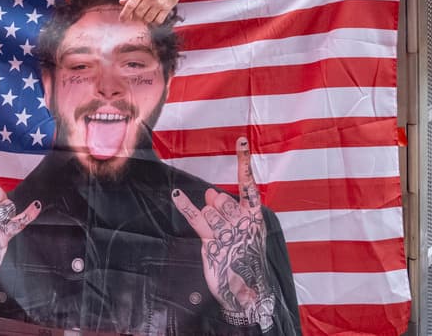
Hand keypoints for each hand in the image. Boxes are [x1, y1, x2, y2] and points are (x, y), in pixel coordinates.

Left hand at [119, 0, 179, 23]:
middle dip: (135, 17)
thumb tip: (122, 2)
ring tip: (145, 15)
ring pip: (147, 19)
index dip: (124, 14)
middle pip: (138, 14)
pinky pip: (158, 21)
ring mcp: (159, 3)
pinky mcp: (167, 8)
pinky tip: (153, 17)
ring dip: (144, 19)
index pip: (130, 5)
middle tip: (136, 15)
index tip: (122, 19)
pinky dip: (154, 22)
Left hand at [173, 137, 275, 330]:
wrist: (247, 291)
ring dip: (208, 220)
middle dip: (217, 207)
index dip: (244, 162)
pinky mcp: (212, 243)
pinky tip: (177, 195)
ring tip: (219, 239)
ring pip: (208, 210)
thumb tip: (210, 191)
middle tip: (223, 227)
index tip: (240, 141)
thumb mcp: (243, 228)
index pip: (248, 184)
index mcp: (255, 216)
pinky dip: (185, 205)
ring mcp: (228, 232)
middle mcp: (243, 221)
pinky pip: (196, 219)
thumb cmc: (245, 257)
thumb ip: (227, 207)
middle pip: (221, 198)